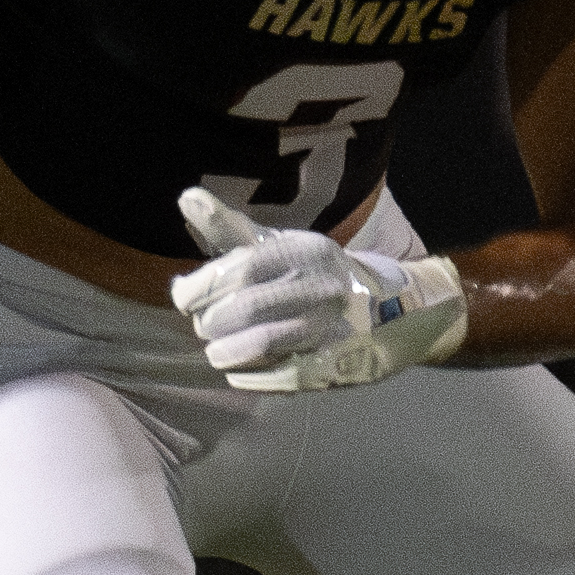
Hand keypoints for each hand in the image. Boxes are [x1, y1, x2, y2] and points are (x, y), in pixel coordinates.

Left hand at [171, 188, 467, 391]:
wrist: (392, 309)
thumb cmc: (311, 275)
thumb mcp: (276, 245)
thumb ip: (229, 227)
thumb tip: (185, 197)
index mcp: (307, 250)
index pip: (239, 268)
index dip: (200, 287)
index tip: (183, 297)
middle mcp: (323, 286)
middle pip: (243, 308)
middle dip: (209, 322)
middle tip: (206, 325)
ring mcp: (333, 328)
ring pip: (260, 344)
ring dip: (225, 351)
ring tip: (219, 349)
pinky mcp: (337, 366)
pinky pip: (281, 377)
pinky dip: (250, 377)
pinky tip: (240, 369)